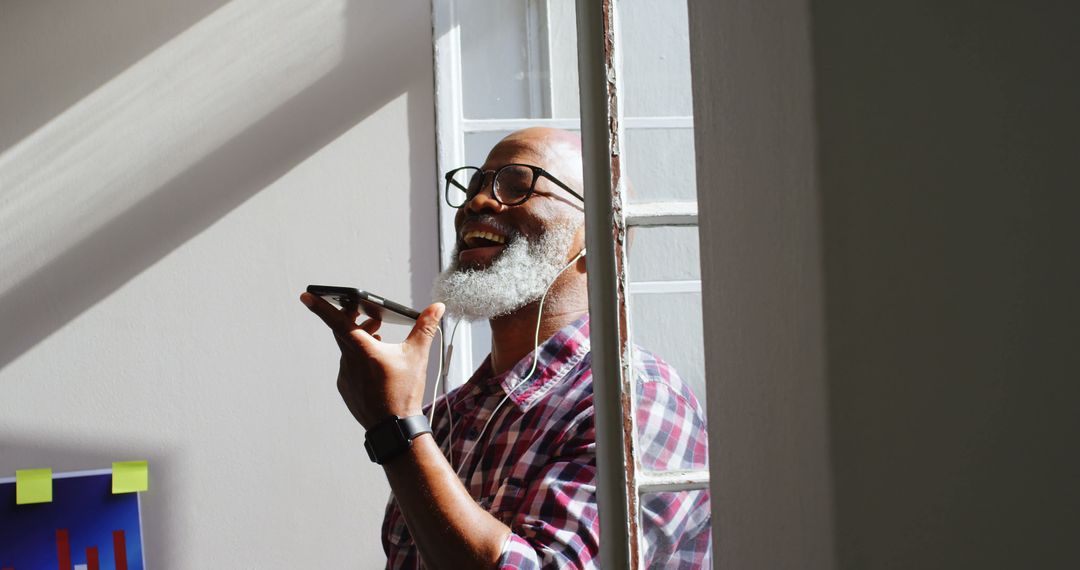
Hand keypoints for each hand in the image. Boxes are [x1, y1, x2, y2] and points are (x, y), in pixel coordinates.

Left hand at [301, 292, 444, 429]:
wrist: (395, 428)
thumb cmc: (404, 392)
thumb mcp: (418, 355)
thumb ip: (425, 327)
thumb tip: (437, 307)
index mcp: (363, 350)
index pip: (337, 321)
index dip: (321, 306)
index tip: (306, 295)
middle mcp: (349, 361)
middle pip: (344, 332)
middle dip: (356, 321)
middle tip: (372, 317)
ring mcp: (345, 376)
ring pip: (348, 350)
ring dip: (361, 341)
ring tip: (380, 341)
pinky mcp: (346, 389)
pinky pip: (349, 368)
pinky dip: (360, 361)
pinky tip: (376, 367)